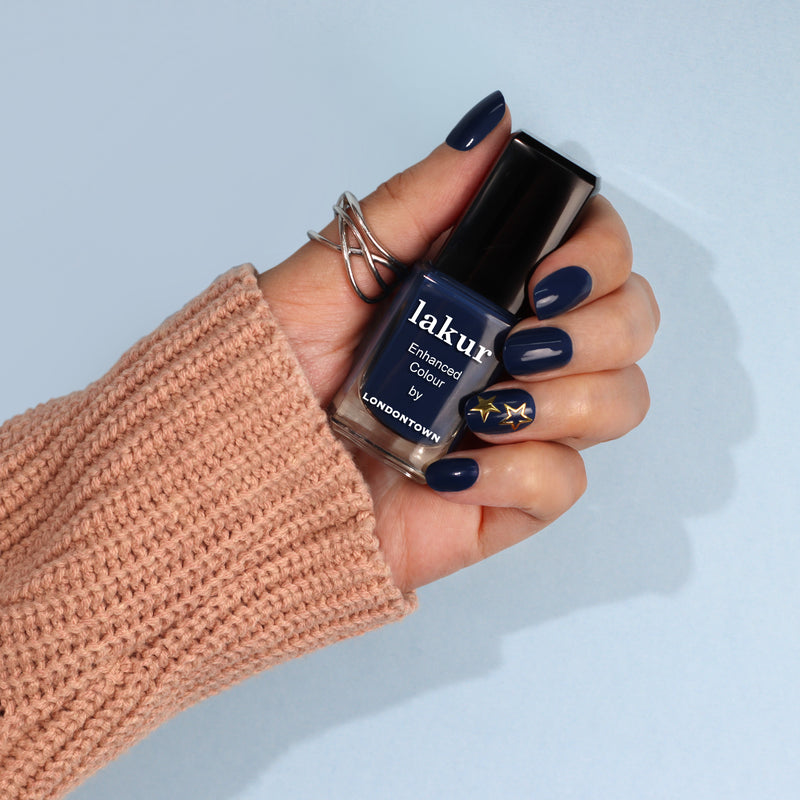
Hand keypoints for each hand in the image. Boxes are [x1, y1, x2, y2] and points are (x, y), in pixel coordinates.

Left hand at [258, 94, 658, 591]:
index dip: (598, 256)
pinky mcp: (504, 497)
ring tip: (482, 408)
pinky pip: (564, 483)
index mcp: (486, 291)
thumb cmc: (277, 368)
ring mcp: (515, 427)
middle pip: (630, 325)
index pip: (594, 255)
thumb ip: (419, 201)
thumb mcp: (336, 269)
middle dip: (599, 328)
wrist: (239, 473)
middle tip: (521, 340)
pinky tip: (450, 469)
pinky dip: (519, 471)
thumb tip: (490, 127)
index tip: (545, 275)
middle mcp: (513, 353)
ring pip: (620, 401)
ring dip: (569, 398)